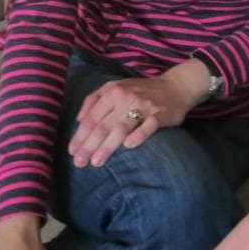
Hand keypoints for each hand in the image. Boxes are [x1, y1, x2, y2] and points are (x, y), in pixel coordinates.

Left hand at [68, 60, 211, 167]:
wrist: (176, 86)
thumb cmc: (141, 90)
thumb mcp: (116, 86)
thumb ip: (95, 99)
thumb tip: (78, 121)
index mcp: (113, 91)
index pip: (92, 118)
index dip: (80, 136)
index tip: (72, 153)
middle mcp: (126, 97)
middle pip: (104, 125)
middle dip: (89, 145)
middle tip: (79, 163)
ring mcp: (144, 106)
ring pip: (122, 127)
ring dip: (107, 146)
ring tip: (96, 162)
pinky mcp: (160, 114)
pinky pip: (149, 126)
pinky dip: (139, 134)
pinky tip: (129, 146)